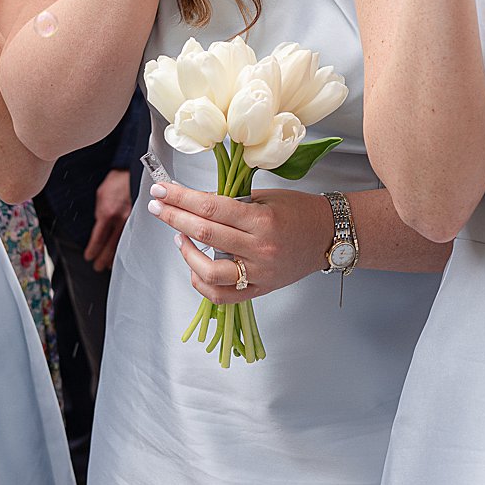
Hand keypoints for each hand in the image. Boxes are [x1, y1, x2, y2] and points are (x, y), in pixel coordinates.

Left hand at [84, 168, 131, 269]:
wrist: (135, 173)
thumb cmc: (117, 182)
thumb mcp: (101, 196)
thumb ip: (99, 213)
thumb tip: (98, 225)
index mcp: (108, 213)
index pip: (98, 239)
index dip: (93, 251)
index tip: (89, 257)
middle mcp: (121, 219)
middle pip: (110, 246)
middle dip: (102, 259)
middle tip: (97, 266)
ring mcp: (132, 221)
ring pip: (122, 245)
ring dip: (114, 257)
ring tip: (108, 265)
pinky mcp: (140, 220)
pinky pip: (132, 238)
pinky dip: (126, 248)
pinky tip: (123, 253)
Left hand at [145, 180, 333, 303]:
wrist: (329, 236)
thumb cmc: (299, 211)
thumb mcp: (266, 197)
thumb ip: (233, 202)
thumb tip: (196, 201)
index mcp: (261, 220)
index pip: (211, 207)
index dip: (181, 197)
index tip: (162, 189)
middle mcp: (259, 249)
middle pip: (205, 234)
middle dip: (174, 217)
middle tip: (156, 205)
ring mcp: (259, 273)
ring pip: (209, 271)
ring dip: (185, 253)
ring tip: (177, 237)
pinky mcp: (260, 289)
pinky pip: (222, 295)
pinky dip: (201, 282)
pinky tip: (193, 266)